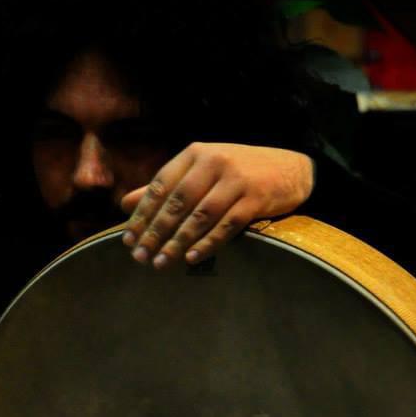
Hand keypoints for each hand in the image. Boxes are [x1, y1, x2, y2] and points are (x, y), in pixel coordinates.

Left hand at [119, 143, 313, 268]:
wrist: (291, 168)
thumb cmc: (238, 172)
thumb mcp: (200, 172)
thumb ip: (165, 187)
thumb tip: (125, 204)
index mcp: (195, 153)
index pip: (161, 185)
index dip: (143, 214)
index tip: (129, 239)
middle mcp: (213, 162)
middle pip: (178, 202)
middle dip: (156, 232)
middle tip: (140, 256)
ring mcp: (236, 180)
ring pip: (200, 215)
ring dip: (178, 242)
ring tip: (162, 263)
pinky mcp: (255, 198)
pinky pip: (226, 225)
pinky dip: (208, 243)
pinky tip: (192, 259)